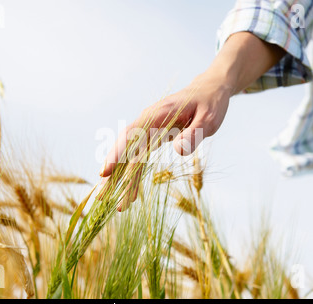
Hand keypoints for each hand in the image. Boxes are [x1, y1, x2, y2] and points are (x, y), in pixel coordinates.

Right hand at [97, 32, 285, 210]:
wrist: (210, 90)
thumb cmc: (210, 103)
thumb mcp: (209, 119)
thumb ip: (194, 134)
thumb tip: (178, 150)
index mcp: (159, 114)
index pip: (132, 134)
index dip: (117, 153)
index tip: (106, 171)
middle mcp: (148, 122)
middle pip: (124, 148)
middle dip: (112, 172)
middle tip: (101, 195)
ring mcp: (149, 130)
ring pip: (129, 156)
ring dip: (122, 179)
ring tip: (117, 204)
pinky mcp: (153, 138)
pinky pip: (140, 158)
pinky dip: (135, 176)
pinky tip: (131, 195)